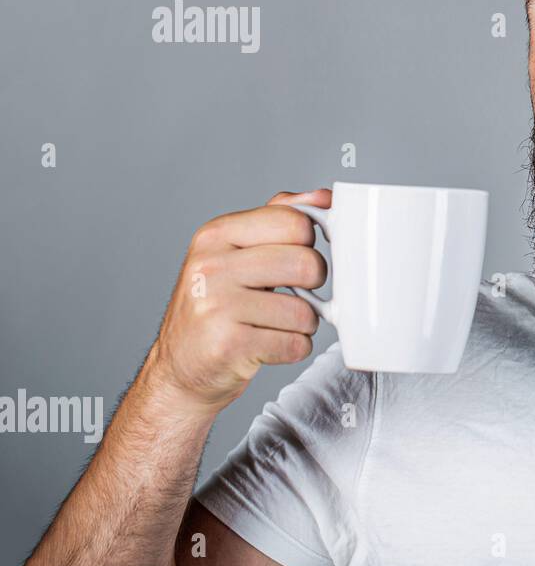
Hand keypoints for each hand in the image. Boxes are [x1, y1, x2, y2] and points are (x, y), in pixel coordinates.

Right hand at [142, 189, 331, 412]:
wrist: (180, 367)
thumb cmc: (218, 305)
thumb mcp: (238, 252)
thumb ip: (280, 219)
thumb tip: (323, 198)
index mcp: (216, 234)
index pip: (295, 222)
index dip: (309, 243)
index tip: (298, 256)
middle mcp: (211, 266)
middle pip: (306, 264)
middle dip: (313, 285)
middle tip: (295, 293)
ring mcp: (216, 306)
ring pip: (305, 310)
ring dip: (304, 323)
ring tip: (278, 323)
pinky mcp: (228, 346)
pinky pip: (295, 343)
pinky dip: (293, 348)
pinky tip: (269, 344)